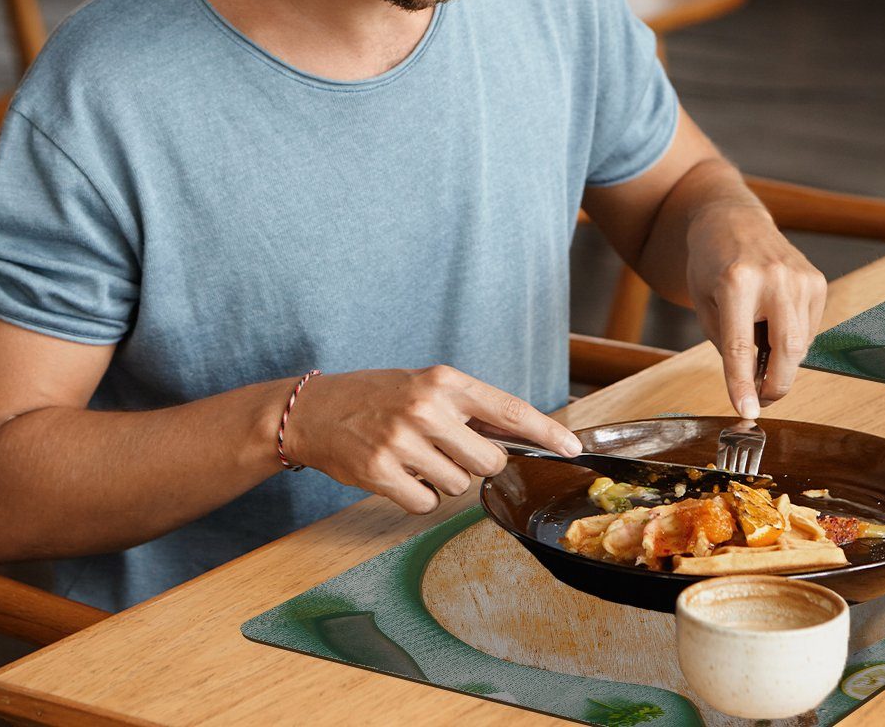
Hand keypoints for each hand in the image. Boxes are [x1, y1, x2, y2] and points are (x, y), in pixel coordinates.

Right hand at [281, 366, 581, 513]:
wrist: (313, 410)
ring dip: (443, 480)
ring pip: (458, 485)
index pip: (509, 409)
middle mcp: (426, 408)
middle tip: (450, 451)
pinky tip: (400, 476)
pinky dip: (419, 497)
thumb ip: (471, 409)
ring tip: (415, 458)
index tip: (571, 447)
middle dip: (478, 465)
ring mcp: (402, 440)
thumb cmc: (378, 398)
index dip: (545, 432)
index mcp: (445, 382)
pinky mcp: (380, 471)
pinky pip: (426, 502)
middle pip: (490, 460)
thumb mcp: (427, 386)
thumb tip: (523, 434)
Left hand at [685, 203, 827, 418]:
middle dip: (776, 385)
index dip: (743, 385)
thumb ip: (727, 346)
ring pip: (801, 345)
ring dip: (782, 362)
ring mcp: (801, 277)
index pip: (741, 347)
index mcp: (737, 282)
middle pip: (787, 350)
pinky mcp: (817, 280)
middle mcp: (774, 277)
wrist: (733, 221)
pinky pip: (809, 329)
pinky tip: (774, 324)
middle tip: (761, 398)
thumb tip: (754, 386)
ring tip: (759, 347)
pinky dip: (792, 340)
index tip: (747, 412)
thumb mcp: (705, 305)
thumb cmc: (712, 264)